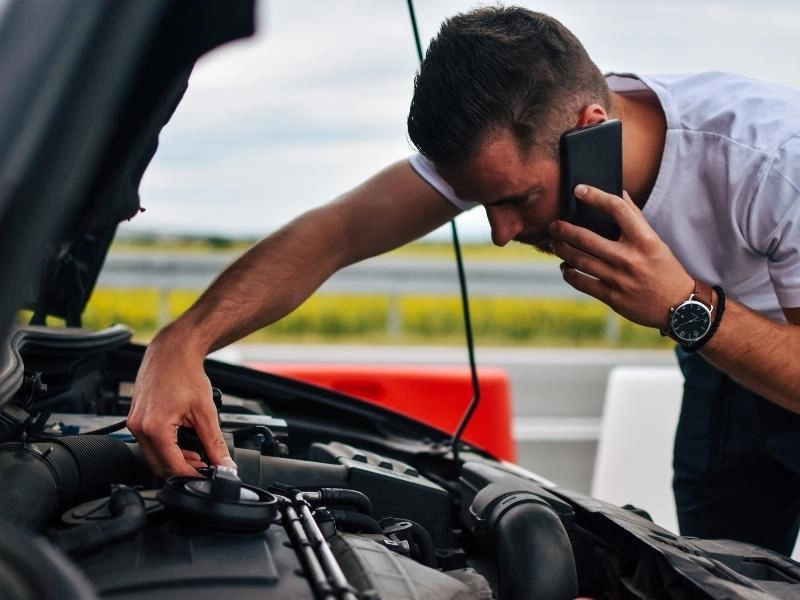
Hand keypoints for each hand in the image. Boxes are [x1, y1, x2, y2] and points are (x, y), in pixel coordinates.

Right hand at [127, 329, 234, 477]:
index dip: (192, 476)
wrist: (172, 352)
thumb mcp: (206, 412)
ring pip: (152, 457)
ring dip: (174, 460)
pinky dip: (165, 448)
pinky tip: (182, 444)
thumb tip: (224, 464)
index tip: (207, 477)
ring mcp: (134, 424)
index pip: (173, 466)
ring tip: (196, 455)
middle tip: (204, 467)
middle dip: (182, 470)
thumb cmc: (185, 373)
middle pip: (159, 466)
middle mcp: (139, 428)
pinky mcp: (136, 419)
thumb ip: (215, 443)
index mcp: (155, 427)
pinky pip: (148, 444)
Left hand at [548, 184, 693, 328]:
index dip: (595, 196)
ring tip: (555, 244)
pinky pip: (581, 282)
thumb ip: (635, 219)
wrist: (677, 306)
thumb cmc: (664, 268)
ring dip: (562, 250)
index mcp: (645, 240)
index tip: (578, 190)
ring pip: (579, 261)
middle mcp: (630, 258)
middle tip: (553, 225)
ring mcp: (619, 279)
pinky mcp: (611, 297)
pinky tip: (566, 267)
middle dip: (564, 230)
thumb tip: (618, 192)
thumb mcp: (655, 241)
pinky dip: (569, 273)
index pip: (617, 209)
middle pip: (586, 238)